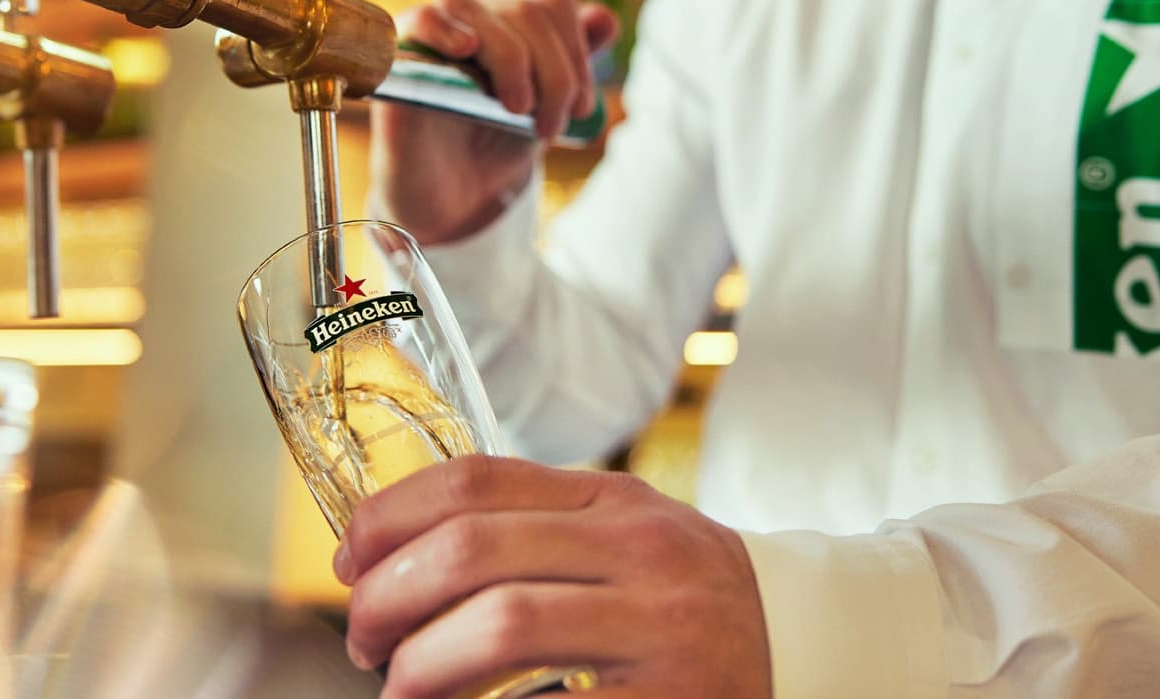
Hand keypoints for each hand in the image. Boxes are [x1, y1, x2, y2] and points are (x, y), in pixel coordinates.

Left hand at [334, 456, 771, 698]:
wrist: (810, 649)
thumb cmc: (693, 599)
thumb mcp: (628, 535)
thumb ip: (539, 526)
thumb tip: (401, 552)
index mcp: (616, 502)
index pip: (475, 481)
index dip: (388, 518)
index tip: (349, 561)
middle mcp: (640, 553)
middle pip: (473, 550)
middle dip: (389, 597)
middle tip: (364, 640)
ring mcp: (659, 631)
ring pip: (504, 623)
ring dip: (422, 665)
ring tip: (400, 690)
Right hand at [375, 0, 616, 245]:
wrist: (452, 200)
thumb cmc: (494, 148)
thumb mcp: (546, 105)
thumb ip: (574, 64)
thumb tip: (607, 17)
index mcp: (507, 21)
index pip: (551, 1)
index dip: (577, 53)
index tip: (581, 108)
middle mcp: (470, 19)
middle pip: (525, 9)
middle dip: (556, 73)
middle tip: (551, 126)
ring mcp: (432, 36)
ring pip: (471, 6)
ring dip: (511, 59)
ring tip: (517, 110)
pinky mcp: (400, 62)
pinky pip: (418, 20)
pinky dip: (444, 28)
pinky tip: (466, 51)